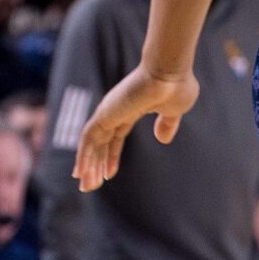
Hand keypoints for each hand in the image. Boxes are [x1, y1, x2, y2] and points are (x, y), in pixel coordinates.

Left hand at [75, 67, 199, 189]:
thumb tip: (163, 139)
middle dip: (95, 165)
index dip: (111, 156)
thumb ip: (167, 124)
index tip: (109, 174)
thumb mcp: (174, 111)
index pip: (115, 137)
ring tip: (86, 186)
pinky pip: (88, 139)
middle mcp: (115, 111)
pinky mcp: (104, 114)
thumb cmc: (176, 86)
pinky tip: (82, 173)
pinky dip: (84, 156)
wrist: (170, 72)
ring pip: (91, 144)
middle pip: (100, 143)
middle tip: (89, 186)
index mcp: (131, 110)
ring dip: (88, 166)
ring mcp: (108, 112)